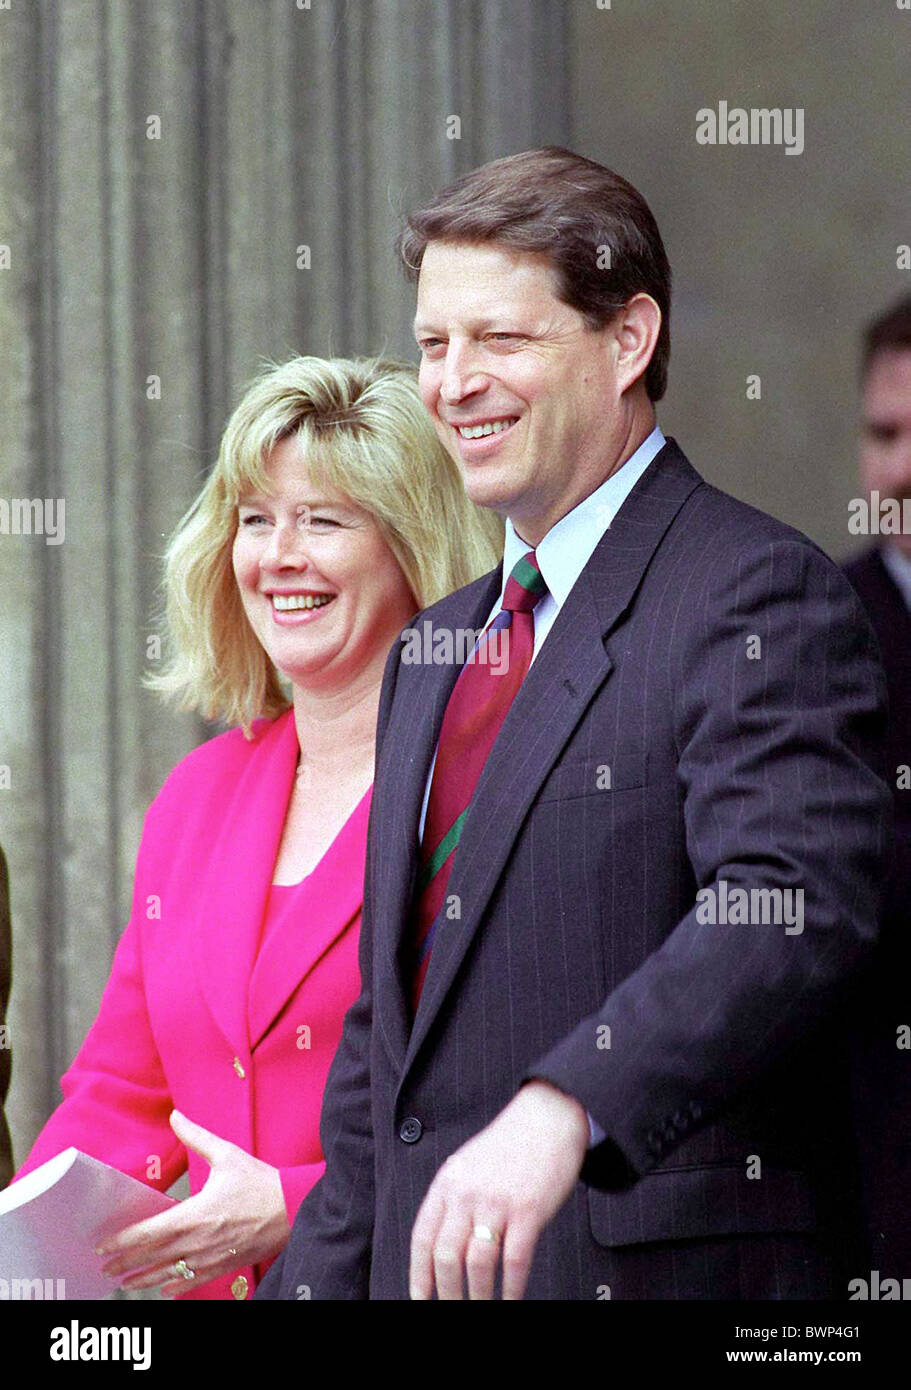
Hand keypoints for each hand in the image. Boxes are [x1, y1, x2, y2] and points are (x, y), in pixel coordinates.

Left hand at [96, 1110, 289, 1297]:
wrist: (293, 1209)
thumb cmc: (260, 1182)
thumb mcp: (228, 1154)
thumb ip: (196, 1136)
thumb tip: (175, 1115)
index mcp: (196, 1214)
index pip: (150, 1232)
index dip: (124, 1241)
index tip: (104, 1245)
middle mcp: (198, 1241)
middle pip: (152, 1256)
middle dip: (126, 1263)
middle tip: (105, 1267)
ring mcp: (210, 1257)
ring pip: (168, 1273)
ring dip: (143, 1278)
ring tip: (125, 1281)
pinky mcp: (224, 1266)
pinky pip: (193, 1281)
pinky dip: (175, 1286)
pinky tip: (164, 1288)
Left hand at [409, 1080, 589, 1299]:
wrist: (548, 1117)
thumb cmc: (510, 1143)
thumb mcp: (468, 1164)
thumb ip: (454, 1198)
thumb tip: (441, 1244)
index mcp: (448, 1182)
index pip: (423, 1237)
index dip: (419, 1274)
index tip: (420, 1297)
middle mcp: (468, 1193)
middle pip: (446, 1256)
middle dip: (447, 1293)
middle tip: (452, 1309)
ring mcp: (497, 1202)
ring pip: (477, 1264)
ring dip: (477, 1296)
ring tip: (480, 1308)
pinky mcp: (528, 1210)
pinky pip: (514, 1260)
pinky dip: (510, 1288)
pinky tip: (510, 1298)